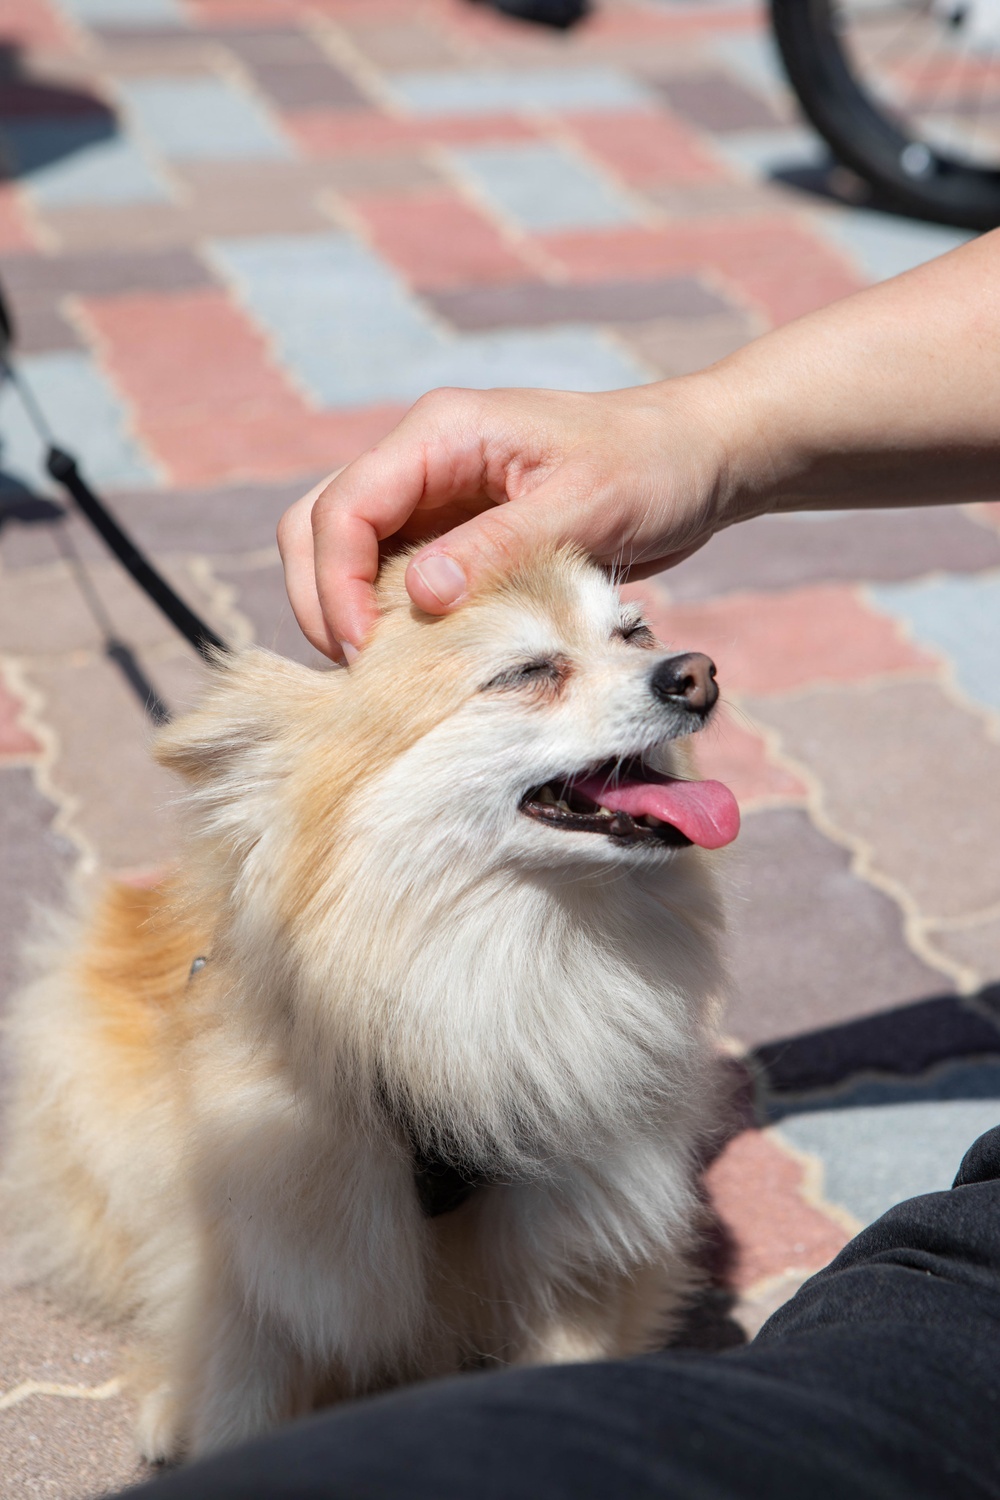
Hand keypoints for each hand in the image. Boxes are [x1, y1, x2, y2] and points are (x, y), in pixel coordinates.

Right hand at [276, 376, 738, 659]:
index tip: (367, 652)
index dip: (335, 583)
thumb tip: (418, 595)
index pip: (343, 507)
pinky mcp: (454, 535)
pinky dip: (389, 619)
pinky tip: (420, 660)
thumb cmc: (649, 468)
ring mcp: (434, 498)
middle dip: (324, 601)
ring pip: (344, 553)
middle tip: (365, 674)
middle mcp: (422, 460)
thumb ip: (496, 549)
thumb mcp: (582, 508)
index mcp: (441, 433)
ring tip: (385, 674)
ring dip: (348, 612)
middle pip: (320, 527)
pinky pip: (392, 576)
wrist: (696, 461)